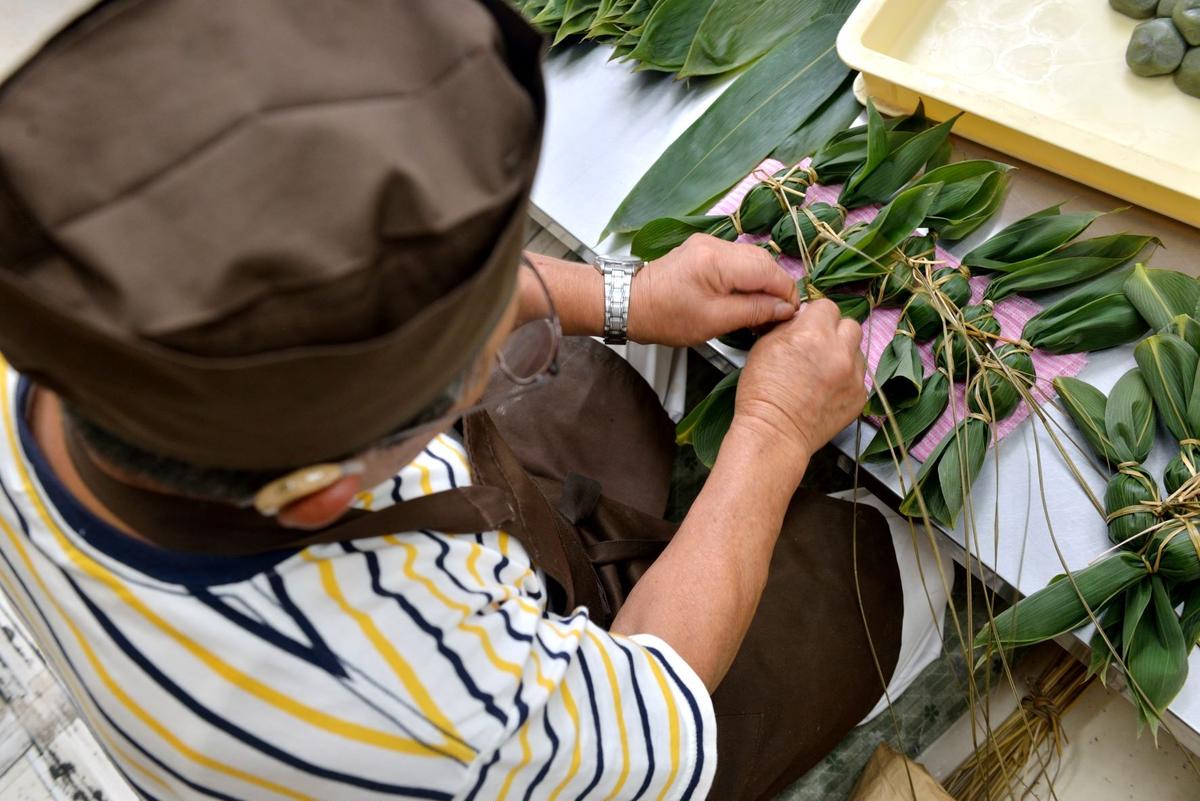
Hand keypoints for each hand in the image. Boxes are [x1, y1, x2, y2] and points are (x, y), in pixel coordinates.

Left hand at [627, 235, 799, 346]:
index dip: (786, 293)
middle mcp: (716, 244)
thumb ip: (754, 311)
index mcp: (718, 260)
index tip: (790, 315)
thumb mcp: (714, 321)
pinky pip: (736, 261)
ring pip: (751, 260)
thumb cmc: (666, 317)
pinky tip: (745, 298)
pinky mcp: (703, 250)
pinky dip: (746, 278)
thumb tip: (785, 309)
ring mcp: (708, 244)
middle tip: (778, 315)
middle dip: (776, 287)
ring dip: (762, 283)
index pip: (769, 271)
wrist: (629, 304)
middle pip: (763, 261)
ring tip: (762, 310)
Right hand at [733, 299, 865, 473]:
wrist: (774, 433)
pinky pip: (859, 377)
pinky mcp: (860, 396)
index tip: (809, 326)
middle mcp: (839, 350)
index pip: (828, 306)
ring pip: (857, 351)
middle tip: (819, 347)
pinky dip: (846, 379)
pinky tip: (827, 390)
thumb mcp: (765, 345)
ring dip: (843, 355)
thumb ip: (789, 327)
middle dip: (835, 332)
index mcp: (813, 332)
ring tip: (822, 371)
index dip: (816, 315)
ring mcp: (854, 375)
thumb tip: (802, 320)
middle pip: (851, 325)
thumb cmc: (762, 392)